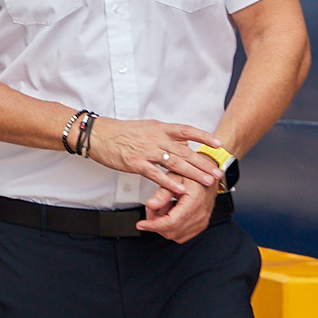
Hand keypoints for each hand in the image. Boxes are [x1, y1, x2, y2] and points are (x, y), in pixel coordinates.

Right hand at [85, 117, 222, 197]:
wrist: (98, 135)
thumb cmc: (121, 132)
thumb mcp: (147, 127)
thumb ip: (165, 134)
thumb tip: (184, 140)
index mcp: (159, 128)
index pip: (186, 130)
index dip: (204, 136)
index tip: (218, 143)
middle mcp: (156, 138)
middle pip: (185, 151)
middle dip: (203, 163)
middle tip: (217, 172)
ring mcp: (146, 151)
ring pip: (175, 163)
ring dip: (193, 174)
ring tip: (206, 182)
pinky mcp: (136, 163)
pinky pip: (156, 174)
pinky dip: (169, 183)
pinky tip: (180, 190)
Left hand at [137, 175, 219, 243]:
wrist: (209, 176)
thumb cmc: (193, 174)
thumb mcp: (175, 176)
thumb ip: (162, 193)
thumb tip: (151, 205)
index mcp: (194, 202)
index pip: (171, 223)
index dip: (153, 225)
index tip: (141, 224)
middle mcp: (199, 215)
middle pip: (171, 232)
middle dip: (156, 223)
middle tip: (152, 208)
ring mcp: (201, 222)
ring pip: (175, 235)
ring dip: (164, 224)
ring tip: (164, 206)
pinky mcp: (200, 225)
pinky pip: (182, 234)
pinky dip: (172, 226)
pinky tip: (171, 212)